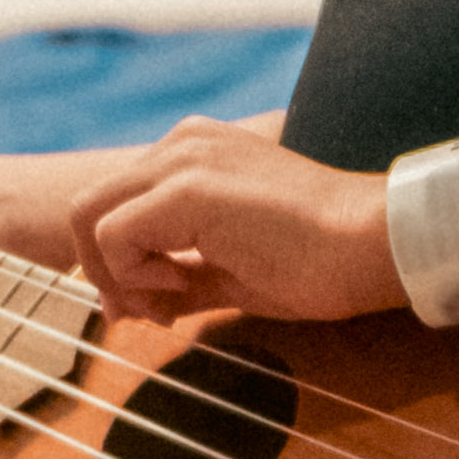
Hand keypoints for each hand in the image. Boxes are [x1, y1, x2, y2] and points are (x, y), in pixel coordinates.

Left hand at [77, 116, 398, 329]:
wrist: (371, 245)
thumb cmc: (318, 260)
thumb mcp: (230, 271)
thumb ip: (181, 278)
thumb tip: (134, 305)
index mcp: (193, 152)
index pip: (114, 205)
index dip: (114, 267)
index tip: (152, 308)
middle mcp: (181, 143)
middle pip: (87, 208)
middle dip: (101, 273)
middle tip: (141, 316)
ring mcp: (182, 159)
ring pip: (89, 217)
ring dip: (115, 275)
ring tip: (169, 304)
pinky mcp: (187, 187)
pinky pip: (115, 236)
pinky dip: (133, 275)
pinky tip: (182, 287)